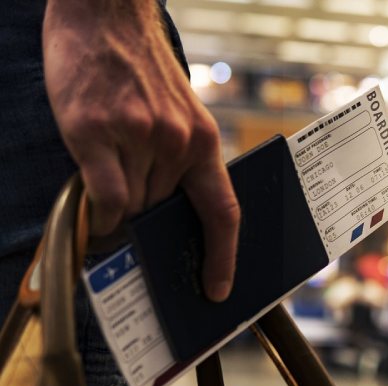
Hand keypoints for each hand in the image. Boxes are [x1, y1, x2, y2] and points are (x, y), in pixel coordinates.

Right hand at [43, 0, 239, 301]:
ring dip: (119, 210)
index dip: (223, 257)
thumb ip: (178, 163)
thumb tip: (163, 216)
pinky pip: (104, 196)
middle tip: (132, 222)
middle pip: (161, 213)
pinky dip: (99, 211)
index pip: (223, 212)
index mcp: (204, 141)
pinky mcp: (95, 132)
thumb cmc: (141, 71)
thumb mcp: (179, 115)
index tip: (217, 289)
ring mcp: (137, 137)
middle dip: (147, 222)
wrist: (106, 16)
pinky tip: (95, 205)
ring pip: (131, 207)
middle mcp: (176, 143)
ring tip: (108, 181)